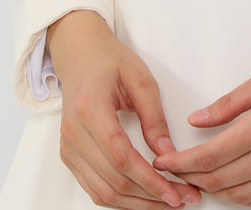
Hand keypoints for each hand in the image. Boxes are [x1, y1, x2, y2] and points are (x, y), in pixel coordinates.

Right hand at [48, 10, 201, 208]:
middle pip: (113, 181)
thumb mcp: (141, 79)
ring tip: (167, 201)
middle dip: (150, 196)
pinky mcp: (69, 156)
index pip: (122, 158)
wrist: (79, 54)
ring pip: (102, 192)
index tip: (176, 192)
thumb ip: (154, 117)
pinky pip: (94, 188)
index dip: (150, 181)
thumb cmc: (110, 60)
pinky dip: (120, 198)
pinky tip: (144, 196)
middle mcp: (74, 133)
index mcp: (91, 109)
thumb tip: (168, 154)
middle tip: (182, 199)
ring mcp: (68, 147)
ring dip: (136, 203)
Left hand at [153, 44, 250, 207]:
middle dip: (190, 178)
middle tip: (173, 170)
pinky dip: (242, 199)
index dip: (181, 162)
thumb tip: (198, 119)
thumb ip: (233, 100)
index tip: (163, 161)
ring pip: (240, 197)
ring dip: (213, 190)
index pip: (211, 155)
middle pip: (221, 181)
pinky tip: (233, 185)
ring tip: (198, 176)